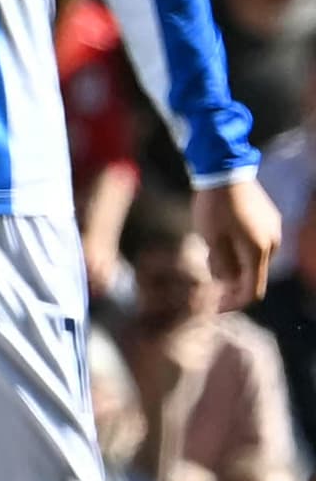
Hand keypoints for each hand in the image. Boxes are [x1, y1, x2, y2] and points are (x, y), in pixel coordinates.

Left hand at [205, 173, 283, 308]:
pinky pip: (255, 244)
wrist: (225, 172)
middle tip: (205, 267)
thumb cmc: (214, 208)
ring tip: (210, 246)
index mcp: (258, 252)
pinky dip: (239, 248)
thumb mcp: (211, 240)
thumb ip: (221, 266)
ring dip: (233, 262)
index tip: (216, 308)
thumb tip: (228, 283)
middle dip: (230, 279)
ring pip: (253, 259)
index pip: (252, 290)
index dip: (234, 303)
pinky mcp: (270, 220)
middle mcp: (272, 244)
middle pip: (252, 275)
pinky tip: (222, 235)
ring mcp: (274, 231)